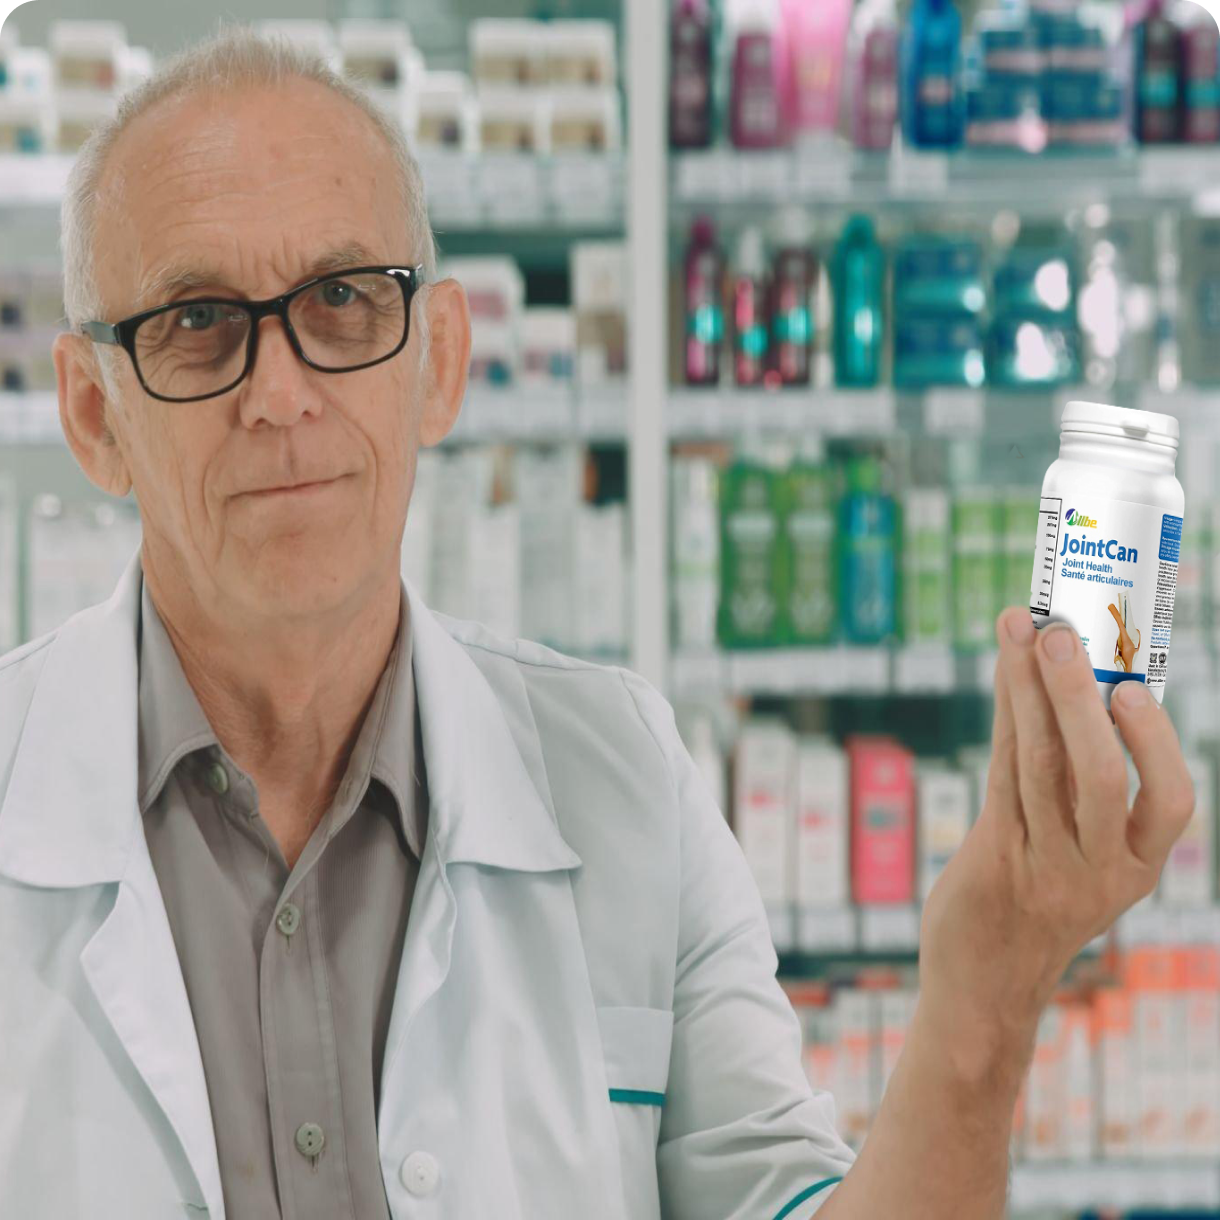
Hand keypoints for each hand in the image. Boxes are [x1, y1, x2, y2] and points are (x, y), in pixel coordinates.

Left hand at [916, 607, 1194, 1082]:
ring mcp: (1043, 868)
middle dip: (1074, 696)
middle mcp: (1098, 870)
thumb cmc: (1038, 904)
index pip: (1171, 803)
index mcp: (1137, 867)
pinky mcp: (993, 859)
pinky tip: (1002, 674)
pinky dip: (1003, 717)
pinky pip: (1000, 773)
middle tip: (1059, 631)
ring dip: (1024, 689)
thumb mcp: (1083, 862)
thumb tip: (1078, 692)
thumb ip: (1083, 794)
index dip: (1155, 743)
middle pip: (1096, 773)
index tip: (1131, 688)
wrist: (984, 983)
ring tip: (1018, 628)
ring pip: (1037, 764)